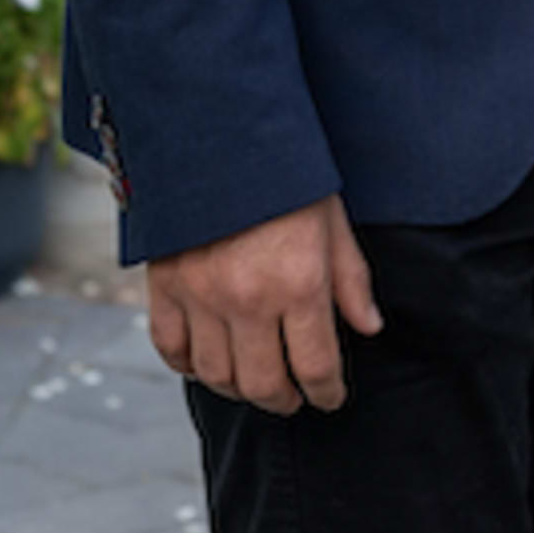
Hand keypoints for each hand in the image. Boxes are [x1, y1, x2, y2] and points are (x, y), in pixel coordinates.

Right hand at [144, 196, 383, 413]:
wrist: (218, 131)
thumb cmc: (283, 173)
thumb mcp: (333, 221)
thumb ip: (351, 281)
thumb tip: (369, 327)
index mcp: (299, 284)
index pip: (316, 367)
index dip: (327, 393)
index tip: (330, 397)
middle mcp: (248, 299)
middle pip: (264, 385)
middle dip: (284, 401)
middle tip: (293, 398)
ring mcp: (201, 296)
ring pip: (217, 375)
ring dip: (239, 389)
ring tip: (254, 382)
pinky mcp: (165, 285)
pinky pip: (171, 348)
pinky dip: (188, 366)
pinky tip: (207, 363)